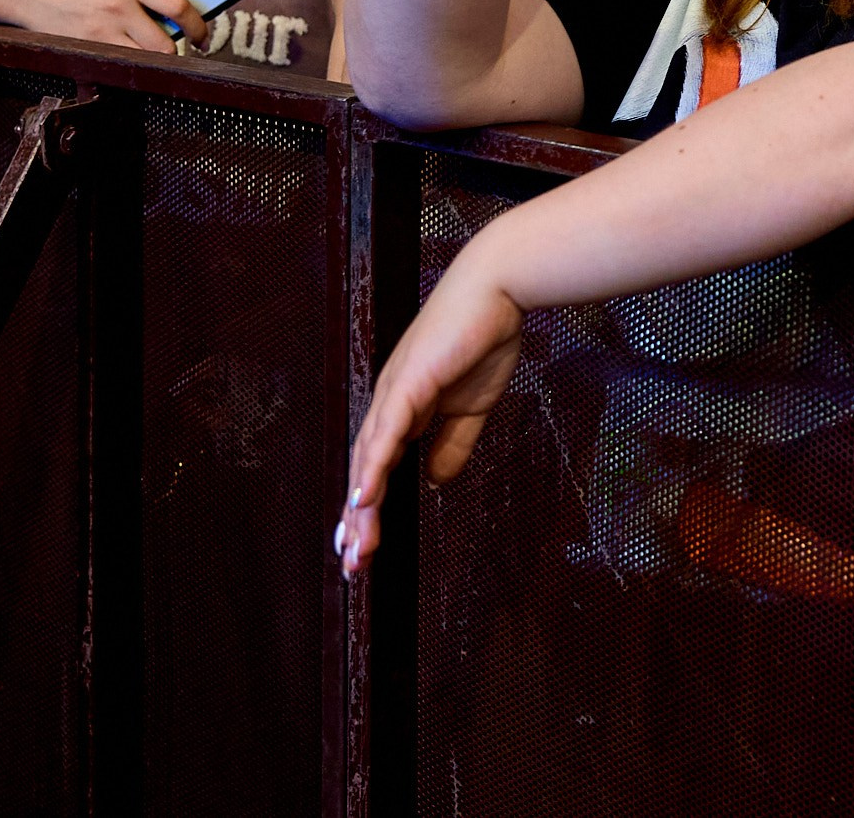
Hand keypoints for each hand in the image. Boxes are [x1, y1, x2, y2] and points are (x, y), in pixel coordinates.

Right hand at [0, 0, 207, 54]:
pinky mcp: (83, 44)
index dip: (198, 24)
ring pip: (142, 58)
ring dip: (155, 58)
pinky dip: (129, 60)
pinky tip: (131, 51)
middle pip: (164, 43)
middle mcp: (118, 8)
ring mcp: (100, 30)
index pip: (177, 7)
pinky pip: (117, 61)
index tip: (202, 32)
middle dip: (179, 48)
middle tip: (184, 45)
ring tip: (157, 48)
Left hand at [334, 233, 527, 576]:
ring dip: (361, 505)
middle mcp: (390, 401)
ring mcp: (395, 390)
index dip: (370, 505)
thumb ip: (452, 443)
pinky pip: (386, 432)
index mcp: (404, 406)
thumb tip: (434, 480)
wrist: (498, 290)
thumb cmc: (484, 337)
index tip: (366, 544)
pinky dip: (373, 466)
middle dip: (358, 519)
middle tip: (355, 563)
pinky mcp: (408, 381)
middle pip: (365, 469)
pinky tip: (364, 497)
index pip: (378, 465)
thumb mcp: (470, 407)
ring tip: (357, 545)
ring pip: (368, 458)